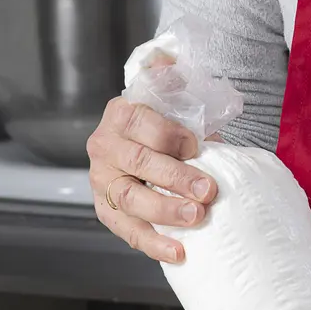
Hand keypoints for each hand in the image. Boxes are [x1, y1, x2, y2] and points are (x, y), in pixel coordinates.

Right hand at [87, 62, 217, 262]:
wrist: (142, 135)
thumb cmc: (163, 114)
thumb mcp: (168, 86)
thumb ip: (169, 72)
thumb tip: (168, 57)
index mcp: (120, 114)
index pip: (142, 125)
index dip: (171, 137)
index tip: (198, 146)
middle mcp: (105, 147)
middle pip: (140, 165)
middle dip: (176, 179)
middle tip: (208, 191)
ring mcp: (103, 181)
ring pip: (131, 200)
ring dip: (165, 212)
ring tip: (197, 219)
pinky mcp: (108, 209)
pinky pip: (128, 230)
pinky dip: (153, 243)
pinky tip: (179, 252)